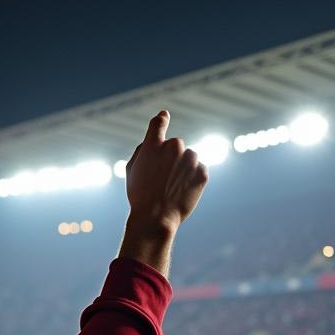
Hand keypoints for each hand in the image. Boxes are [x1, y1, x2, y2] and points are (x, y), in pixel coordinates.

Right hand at [117, 111, 208, 275]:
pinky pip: (199, 170)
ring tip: (172, 188)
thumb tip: (156, 140)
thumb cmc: (140, 196)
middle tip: (162, 179)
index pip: (158, 124)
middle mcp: (173, 147)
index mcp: (153, 145)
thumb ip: (143, 150)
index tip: (164, 116)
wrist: (155, 218)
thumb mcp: (132, 171)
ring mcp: (190, 159)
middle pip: (176, 146)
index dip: (161, 120)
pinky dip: (192, 179)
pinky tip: (182, 192)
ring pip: (189, 158)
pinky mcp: (202, 172)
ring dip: (183, 168)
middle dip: (171, 158)